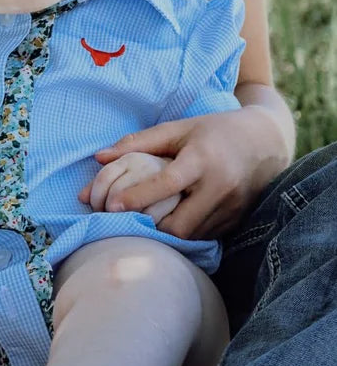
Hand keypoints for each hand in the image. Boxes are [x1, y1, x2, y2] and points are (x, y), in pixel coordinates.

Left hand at [94, 107, 288, 238]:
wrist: (266, 141)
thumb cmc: (214, 130)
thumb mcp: (179, 128)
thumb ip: (139, 142)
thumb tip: (98, 157)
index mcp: (202, 159)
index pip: (166, 184)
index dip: (137, 197)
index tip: (111, 206)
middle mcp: (220, 186)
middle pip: (179, 223)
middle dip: (152, 226)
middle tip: (126, 222)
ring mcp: (232, 207)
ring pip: (191, 235)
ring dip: (167, 233)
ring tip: (143, 225)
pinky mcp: (238, 221)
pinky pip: (205, 236)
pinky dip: (185, 233)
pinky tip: (170, 224)